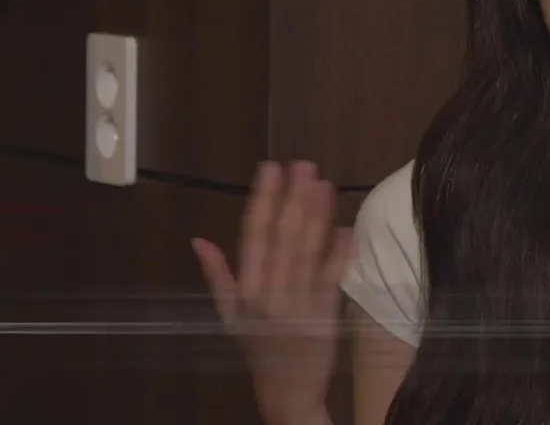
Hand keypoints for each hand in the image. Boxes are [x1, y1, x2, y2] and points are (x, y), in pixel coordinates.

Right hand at [191, 161, 351, 424]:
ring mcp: (298, 304)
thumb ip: (218, 275)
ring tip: (323, 184)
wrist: (286, 390)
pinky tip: (345, 226)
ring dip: (316, 216)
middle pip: (282, 238)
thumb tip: (198, 240)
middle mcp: (269, 294)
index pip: (252, 236)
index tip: (269, 168)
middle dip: (293, 198)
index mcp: (245, 290)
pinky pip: (332, 278)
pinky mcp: (325, 315)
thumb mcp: (230, 314)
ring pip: (307, 252)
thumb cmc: (258, 346)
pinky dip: (338, 253)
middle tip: (303, 165)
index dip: (262, 200)